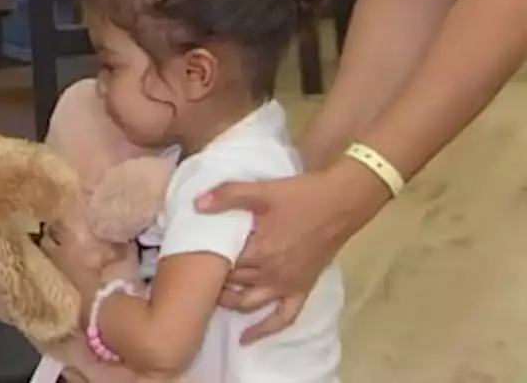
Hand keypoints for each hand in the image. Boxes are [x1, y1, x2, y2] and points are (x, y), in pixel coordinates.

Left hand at [195, 162, 389, 342]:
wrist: (341, 203)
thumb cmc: (300, 196)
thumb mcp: (261, 190)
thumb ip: (228, 195)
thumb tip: (196, 204)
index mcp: (258, 250)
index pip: (220, 263)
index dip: (203, 260)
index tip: (189, 256)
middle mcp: (270, 273)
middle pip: (232, 284)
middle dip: (212, 281)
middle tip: (196, 274)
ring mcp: (286, 285)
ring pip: (249, 303)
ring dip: (229, 302)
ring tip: (212, 295)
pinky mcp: (302, 289)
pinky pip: (283, 318)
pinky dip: (264, 330)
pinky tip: (246, 339)